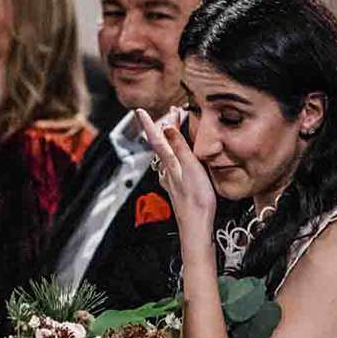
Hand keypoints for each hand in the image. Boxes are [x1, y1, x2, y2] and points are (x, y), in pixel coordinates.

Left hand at [136, 107, 215, 242]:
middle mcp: (167, 170)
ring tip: (177, 127)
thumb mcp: (190, 168)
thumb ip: (179, 147)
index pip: (156, 138)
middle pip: (162, 143)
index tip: (139, 110)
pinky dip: (175, 153)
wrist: (196, 227)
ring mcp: (171, 179)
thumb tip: (166, 126)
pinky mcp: (177, 187)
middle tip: (174, 112)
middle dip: (166, 126)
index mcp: (169, 163)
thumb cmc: (196, 200)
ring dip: (171, 139)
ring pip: (167, 153)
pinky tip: (178, 157)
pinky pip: (173, 164)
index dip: (148, 123)